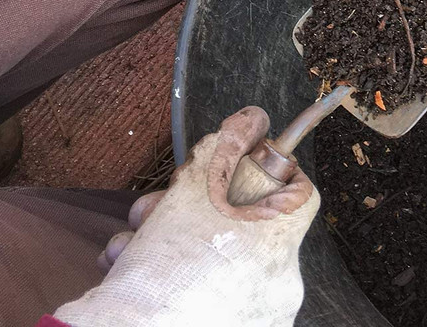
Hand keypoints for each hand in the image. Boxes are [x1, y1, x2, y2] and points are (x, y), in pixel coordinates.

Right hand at [54, 107, 318, 326]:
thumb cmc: (165, 266)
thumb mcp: (197, 181)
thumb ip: (231, 141)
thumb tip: (254, 119)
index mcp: (283, 246)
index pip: (300, 193)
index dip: (268, 172)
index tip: (235, 169)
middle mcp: (279, 288)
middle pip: (247, 226)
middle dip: (195, 207)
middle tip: (155, 206)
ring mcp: (253, 320)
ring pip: (217, 261)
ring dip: (170, 240)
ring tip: (131, 241)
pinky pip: (203, 297)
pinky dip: (168, 280)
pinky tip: (127, 269)